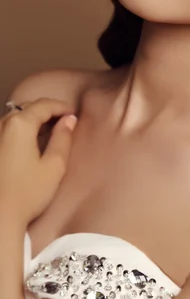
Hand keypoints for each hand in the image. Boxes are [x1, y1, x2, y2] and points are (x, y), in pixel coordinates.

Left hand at [0, 98, 77, 226]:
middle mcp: (2, 124)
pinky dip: (21, 129)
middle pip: (27, 108)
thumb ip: (63, 138)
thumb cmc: (27, 193)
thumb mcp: (54, 166)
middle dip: (47, 111)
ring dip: (33, 120)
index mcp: (20, 125)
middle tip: (64, 121)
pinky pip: (7, 129)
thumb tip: (69, 120)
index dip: (62, 107)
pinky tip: (30, 142)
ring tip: (49, 131)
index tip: (74, 114)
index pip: (44, 105)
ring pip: (15, 118)